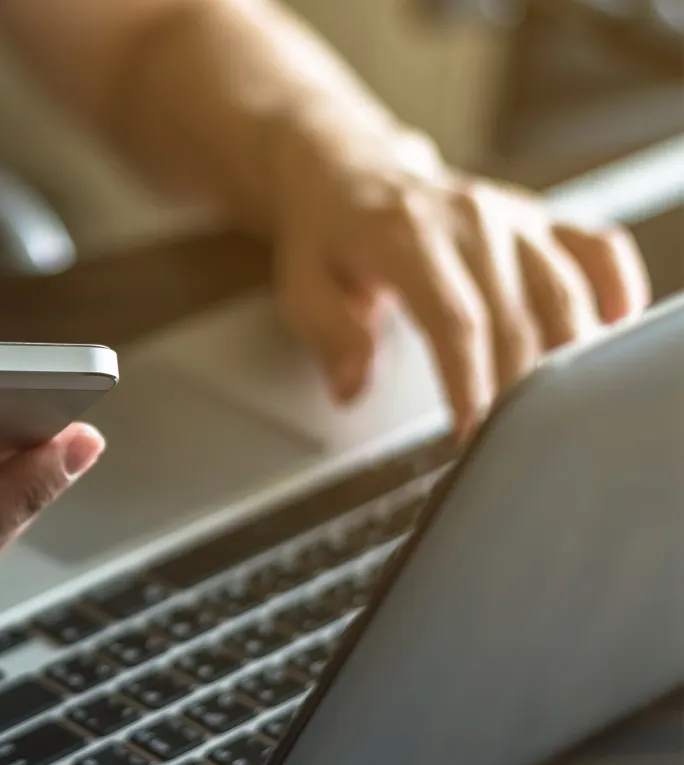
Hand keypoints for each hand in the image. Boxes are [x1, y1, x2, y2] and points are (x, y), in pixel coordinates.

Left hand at [272, 123, 650, 435]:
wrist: (348, 172)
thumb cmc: (327, 235)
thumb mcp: (301, 285)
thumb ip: (330, 335)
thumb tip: (352, 386)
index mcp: (405, 234)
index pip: (453, 318)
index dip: (469, 380)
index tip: (472, 431)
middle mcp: (468, 218)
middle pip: (512, 316)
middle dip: (513, 388)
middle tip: (505, 441)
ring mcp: (509, 217)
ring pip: (561, 291)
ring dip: (564, 355)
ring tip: (554, 412)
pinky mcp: (537, 219)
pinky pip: (595, 249)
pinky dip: (614, 287)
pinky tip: (612, 328)